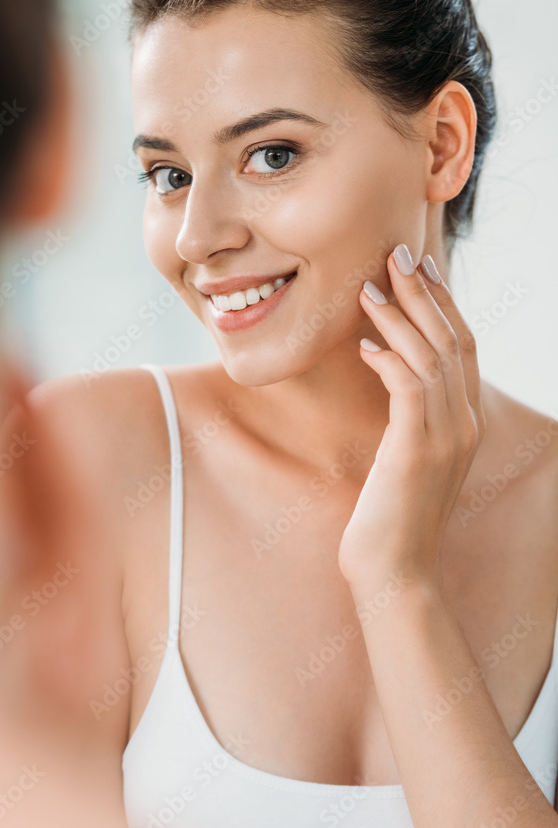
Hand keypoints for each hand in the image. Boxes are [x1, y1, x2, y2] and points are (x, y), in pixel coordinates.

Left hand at [337, 243, 485, 594]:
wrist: (394, 572)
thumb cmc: (389, 516)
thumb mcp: (403, 457)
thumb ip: (407, 416)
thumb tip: (385, 367)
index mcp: (463, 423)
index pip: (462, 348)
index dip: (442, 306)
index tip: (420, 271)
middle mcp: (464, 424)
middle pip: (452, 340)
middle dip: (425, 294)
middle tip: (398, 254)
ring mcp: (447, 437)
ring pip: (431, 356)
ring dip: (401, 316)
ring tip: (371, 285)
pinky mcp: (418, 449)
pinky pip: (409, 386)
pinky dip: (388, 357)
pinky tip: (364, 344)